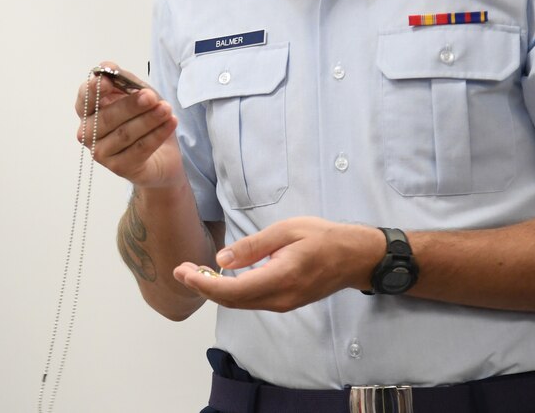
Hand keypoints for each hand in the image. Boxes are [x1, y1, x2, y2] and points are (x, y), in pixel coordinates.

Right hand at [75, 62, 181, 187]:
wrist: (160, 154)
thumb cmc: (143, 118)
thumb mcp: (137, 93)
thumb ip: (123, 79)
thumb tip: (108, 67)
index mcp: (89, 111)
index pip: (85, 98)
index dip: (93, 89)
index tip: (107, 80)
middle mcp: (89, 132)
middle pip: (107, 118)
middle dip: (131, 105)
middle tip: (151, 96)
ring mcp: (101, 152)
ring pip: (124, 134)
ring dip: (148, 119)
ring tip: (167, 109)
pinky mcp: (119, 167)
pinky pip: (139, 149)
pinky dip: (157, 134)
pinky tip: (171, 122)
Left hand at [173, 217, 385, 310]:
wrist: (354, 257)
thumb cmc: (323, 237)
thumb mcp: (287, 230)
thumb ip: (254, 246)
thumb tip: (221, 260)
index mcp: (280, 277)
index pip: (233, 290)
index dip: (204, 284)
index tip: (184, 270)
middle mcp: (279, 298)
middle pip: (232, 301)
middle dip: (203, 287)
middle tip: (180, 269)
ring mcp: (282, 304)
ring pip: (240, 303)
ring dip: (215, 290)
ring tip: (194, 272)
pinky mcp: (284, 302)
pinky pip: (251, 301)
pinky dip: (231, 291)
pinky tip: (221, 278)